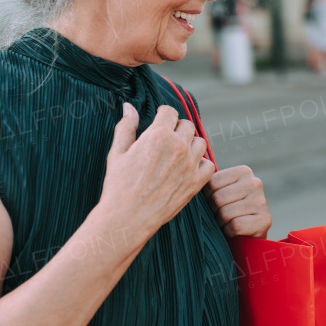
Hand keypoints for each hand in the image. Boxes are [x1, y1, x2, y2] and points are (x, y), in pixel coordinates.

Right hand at [99, 104, 214, 240]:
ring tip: (177, 155)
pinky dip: (201, 164)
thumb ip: (126, 126)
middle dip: (177, 130)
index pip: (170, 112)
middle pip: (187, 125)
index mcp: (158, 135)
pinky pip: (209, 164)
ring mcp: (189, 165)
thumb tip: (129, 107)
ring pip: (200, 142)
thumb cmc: (118, 185)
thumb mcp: (117, 152)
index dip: (163, 116)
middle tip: (166, 142)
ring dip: (190, 145)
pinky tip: (188, 168)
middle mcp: (178, 146)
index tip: (160, 124)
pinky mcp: (196, 182)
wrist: (127, 218)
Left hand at [206, 165, 271, 237]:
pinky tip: (235, 230)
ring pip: (225, 213)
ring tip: (228, 222)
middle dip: (214, 211)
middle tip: (220, 216)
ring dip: (221, 223)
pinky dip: (230, 232)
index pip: (212, 183)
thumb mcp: (220, 192)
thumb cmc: (227, 211)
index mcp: (243, 171)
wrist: (246, 236)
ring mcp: (261, 201)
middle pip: (218, 198)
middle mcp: (255, 183)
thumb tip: (191, 174)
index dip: (207, 198)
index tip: (214, 203)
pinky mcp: (264, 220)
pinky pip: (235, 226)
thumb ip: (210, 183)